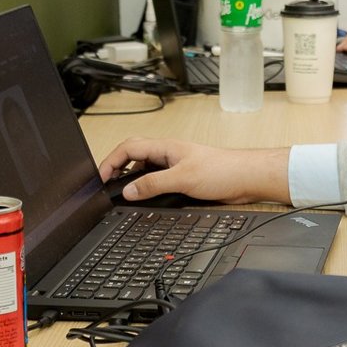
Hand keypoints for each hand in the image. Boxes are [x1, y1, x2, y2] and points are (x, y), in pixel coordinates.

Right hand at [96, 138, 290, 204]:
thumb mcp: (182, 178)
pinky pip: (158, 181)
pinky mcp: (184, 179)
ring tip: (122, 193)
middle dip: (116, 168)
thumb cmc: (223, 170)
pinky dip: (147, 188)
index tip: (100, 178)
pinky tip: (147, 199)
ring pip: (145, 169)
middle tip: (106, 185)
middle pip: (133, 155)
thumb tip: (128, 191)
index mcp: (165, 148)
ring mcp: (175, 166)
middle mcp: (168, 155)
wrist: (247, 178)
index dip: (110, 161)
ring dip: (132, 179)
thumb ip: (153, 184)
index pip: (128, 148)